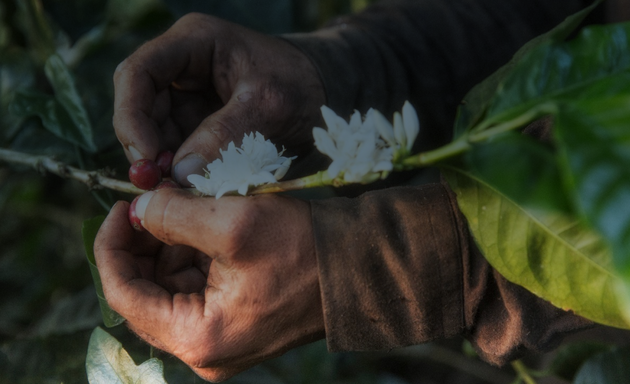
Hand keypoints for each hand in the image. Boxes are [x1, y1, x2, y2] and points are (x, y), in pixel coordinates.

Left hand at [94, 190, 324, 381]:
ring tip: (186, 208)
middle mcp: (205, 349)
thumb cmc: (305, 249)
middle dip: (143, 244)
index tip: (123, 206)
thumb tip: (138, 209)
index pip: (123, 295)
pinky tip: (206, 226)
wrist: (361, 268)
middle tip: (150, 201)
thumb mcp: (234, 222)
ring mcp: (220, 338)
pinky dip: (192, 255)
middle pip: (145, 293)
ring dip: (169, 246)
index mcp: (199, 338)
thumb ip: (173, 215)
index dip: (112, 246)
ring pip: (169, 288)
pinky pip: (196, 289)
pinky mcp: (235, 322)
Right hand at [113, 13, 325, 185]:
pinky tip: (193, 186)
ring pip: (154, 133)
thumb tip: (180, 175)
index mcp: (193, 43)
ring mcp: (188, 95)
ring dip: (163, 164)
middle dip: (146, 148)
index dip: (131, 117)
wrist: (327, 91)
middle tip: (162, 186)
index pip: (137, 74)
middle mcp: (182, 66)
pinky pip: (176, 147)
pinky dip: (181, 169)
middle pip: (139, 107)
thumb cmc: (301, 85)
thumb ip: (225, 136)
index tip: (147, 159)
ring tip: (183, 190)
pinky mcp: (197, 121)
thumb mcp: (268, 107)